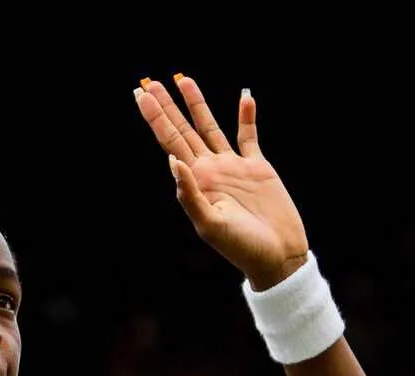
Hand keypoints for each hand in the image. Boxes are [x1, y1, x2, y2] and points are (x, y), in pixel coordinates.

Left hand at [133, 75, 308, 290]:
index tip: (139, 96)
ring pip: (210, 127)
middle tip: (150, 83)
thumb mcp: (210, 225)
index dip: (154, 119)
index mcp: (196, 181)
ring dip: (197, 105)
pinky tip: (244, 97)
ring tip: (184, 80)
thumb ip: (190, 195)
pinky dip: (247, 117)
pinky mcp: (258, 167)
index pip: (169, 143)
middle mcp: (210, 169)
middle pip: (183, 130)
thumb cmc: (241, 247)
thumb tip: (172, 162)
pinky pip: (249, 136)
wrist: (276, 256)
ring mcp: (233, 166)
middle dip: (166, 107)